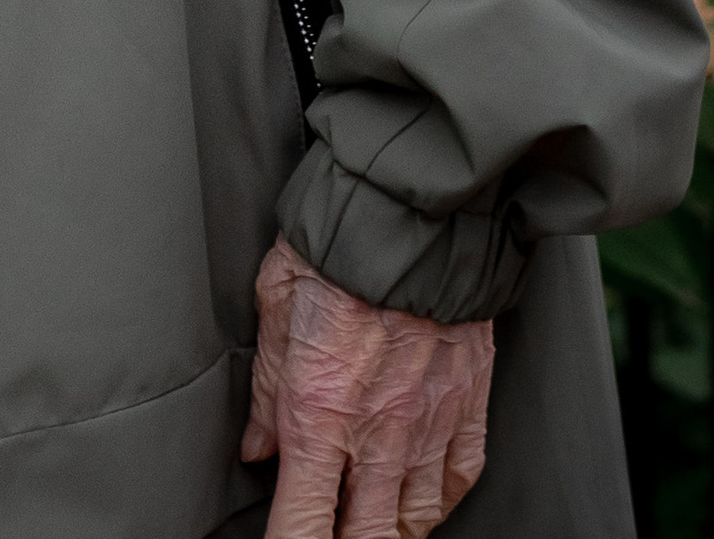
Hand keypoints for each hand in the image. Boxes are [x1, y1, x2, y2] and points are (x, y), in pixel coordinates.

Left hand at [242, 238, 490, 535]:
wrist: (410, 217)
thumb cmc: (333, 252)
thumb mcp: (273, 309)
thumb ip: (265, 390)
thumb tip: (257, 447)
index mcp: (319, 415)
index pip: (303, 522)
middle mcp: (377, 436)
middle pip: (367, 538)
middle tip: (330, 532)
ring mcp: (428, 427)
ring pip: (414, 521)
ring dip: (389, 528)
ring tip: (369, 520)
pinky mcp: (467, 407)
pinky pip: (457, 481)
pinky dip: (437, 500)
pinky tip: (419, 497)